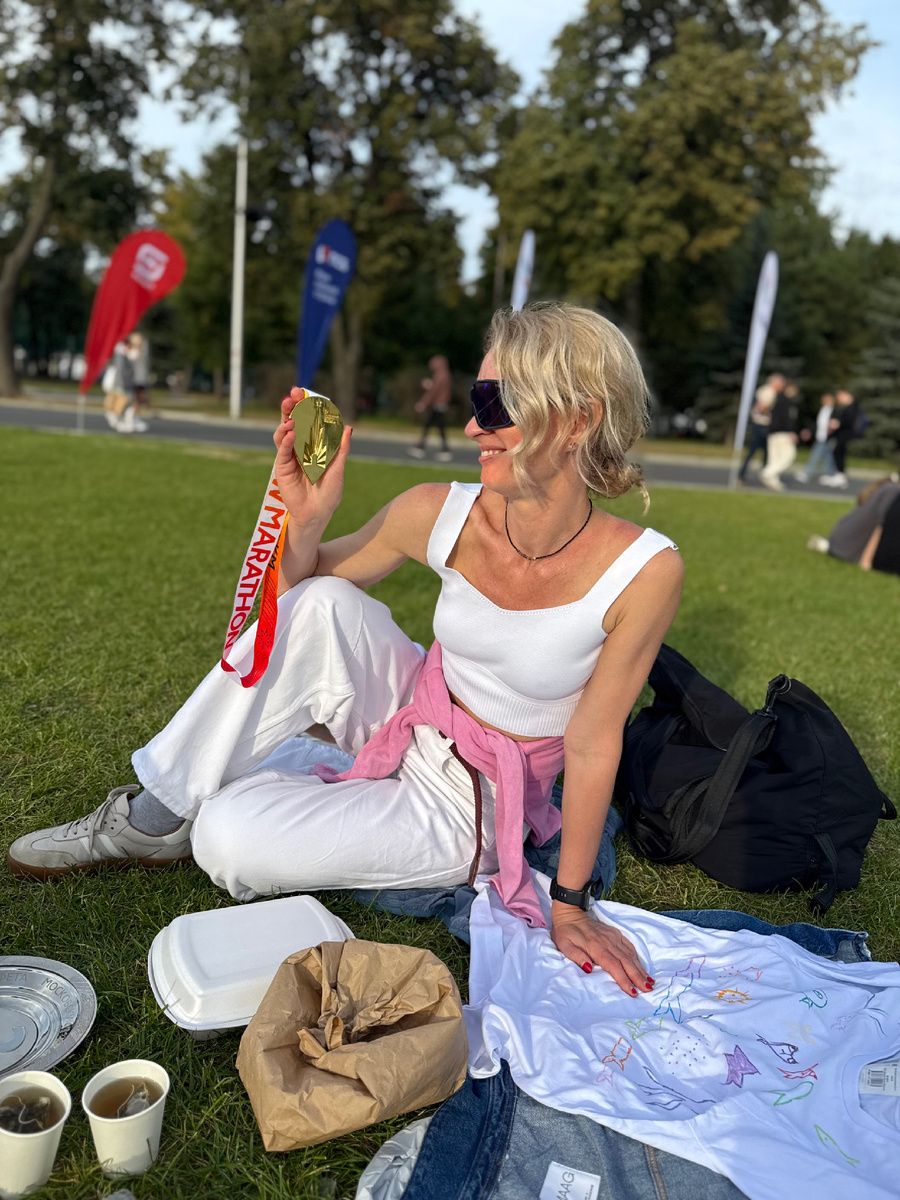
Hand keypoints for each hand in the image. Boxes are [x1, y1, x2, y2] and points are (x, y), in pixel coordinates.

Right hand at [273, 388, 351, 527]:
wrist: (317, 514)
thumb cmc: (329, 493)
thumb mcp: (338, 468)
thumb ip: (340, 449)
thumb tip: (348, 427)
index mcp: (314, 445)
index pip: (309, 421)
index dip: (307, 407)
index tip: (306, 392)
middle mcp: (300, 448)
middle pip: (294, 422)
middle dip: (292, 407)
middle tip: (292, 394)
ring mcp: (290, 456)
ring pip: (284, 433)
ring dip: (286, 422)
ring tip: (291, 418)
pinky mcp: (282, 467)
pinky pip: (283, 451)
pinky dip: (286, 441)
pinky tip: (291, 433)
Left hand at [551, 905, 652, 995]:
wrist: (570, 913)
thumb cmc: (565, 932)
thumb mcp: (564, 946)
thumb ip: (576, 957)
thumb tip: (588, 969)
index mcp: (595, 946)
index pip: (613, 966)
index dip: (624, 980)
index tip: (633, 992)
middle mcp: (608, 941)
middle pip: (626, 961)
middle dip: (638, 977)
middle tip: (648, 990)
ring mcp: (613, 936)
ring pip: (630, 955)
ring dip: (640, 969)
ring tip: (649, 982)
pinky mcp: (615, 933)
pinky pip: (629, 946)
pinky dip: (636, 957)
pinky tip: (641, 966)